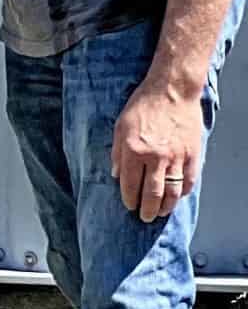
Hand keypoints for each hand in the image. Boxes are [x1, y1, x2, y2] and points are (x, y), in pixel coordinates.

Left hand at [114, 81, 204, 221]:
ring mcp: (176, 157)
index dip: (129, 199)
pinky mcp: (192, 154)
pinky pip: (189, 180)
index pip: (130, 185)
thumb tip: (117, 176)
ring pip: (172, 192)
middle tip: (144, 217)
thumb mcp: (120, 126)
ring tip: (161, 213)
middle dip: (147, 210)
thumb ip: (117, 153)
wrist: (171, 91)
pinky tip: (177, 197)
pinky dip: (183, 192)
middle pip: (152, 194)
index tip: (129, 206)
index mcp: (133, 150)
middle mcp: (155, 157)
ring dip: (166, 206)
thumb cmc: (143, 106)